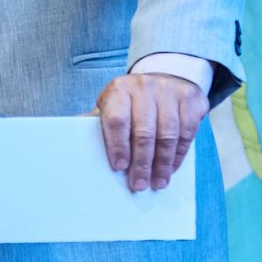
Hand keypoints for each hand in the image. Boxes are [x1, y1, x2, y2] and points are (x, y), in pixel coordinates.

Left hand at [94, 72, 207, 192]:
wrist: (165, 77)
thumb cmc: (132, 100)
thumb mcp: (112, 105)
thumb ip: (97, 122)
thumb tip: (70, 140)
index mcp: (119, 90)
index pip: (117, 120)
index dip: (117, 146)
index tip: (119, 167)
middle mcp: (144, 88)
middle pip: (144, 132)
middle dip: (142, 163)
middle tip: (139, 184)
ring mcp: (170, 92)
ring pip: (167, 135)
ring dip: (162, 164)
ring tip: (157, 182)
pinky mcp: (191, 99)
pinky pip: (187, 132)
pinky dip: (179, 154)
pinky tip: (171, 167)